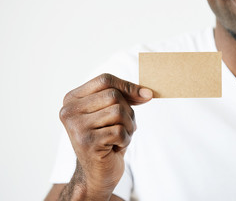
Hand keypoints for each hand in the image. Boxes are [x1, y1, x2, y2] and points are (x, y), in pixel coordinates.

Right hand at [59, 73, 151, 198]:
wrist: (96, 174)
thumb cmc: (107, 140)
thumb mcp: (113, 113)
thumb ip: (125, 97)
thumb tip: (147, 93)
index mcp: (72, 99)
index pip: (105, 79)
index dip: (128, 86)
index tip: (147, 95)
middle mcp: (69, 110)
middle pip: (113, 95)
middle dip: (128, 112)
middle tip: (124, 127)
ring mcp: (76, 127)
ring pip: (118, 112)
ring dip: (128, 127)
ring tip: (119, 138)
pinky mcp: (87, 142)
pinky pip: (120, 131)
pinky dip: (125, 140)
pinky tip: (115, 147)